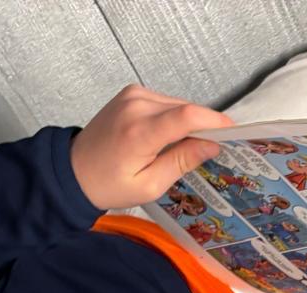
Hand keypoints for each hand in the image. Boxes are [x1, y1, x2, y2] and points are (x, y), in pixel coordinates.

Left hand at [70, 85, 232, 209]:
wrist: (72, 171)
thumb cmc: (109, 185)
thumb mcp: (150, 185)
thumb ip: (181, 161)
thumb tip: (211, 145)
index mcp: (139, 132)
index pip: (187, 116)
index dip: (215, 122)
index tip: (234, 133)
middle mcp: (136, 105)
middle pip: (186, 108)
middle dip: (204, 126)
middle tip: (215, 147)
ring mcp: (132, 95)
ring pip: (177, 104)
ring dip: (189, 122)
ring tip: (190, 146)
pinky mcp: (131, 93)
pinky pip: (164, 102)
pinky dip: (174, 116)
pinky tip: (171, 136)